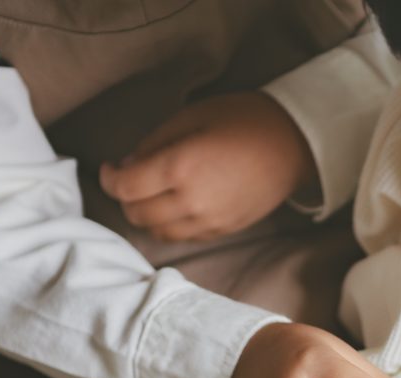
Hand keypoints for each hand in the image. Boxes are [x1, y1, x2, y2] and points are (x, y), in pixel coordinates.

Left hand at [99, 92, 317, 241]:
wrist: (292, 145)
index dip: (108, 178)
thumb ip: (152, 144)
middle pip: (136, 214)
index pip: (124, 187)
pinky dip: (170, 225)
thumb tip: (127, 168)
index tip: (111, 168)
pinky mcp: (223, 230)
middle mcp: (191, 201)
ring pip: (157, 232)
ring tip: (154, 195)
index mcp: (178, 167)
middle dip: (126, 197)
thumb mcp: (190, 117)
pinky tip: (177, 205)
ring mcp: (208, 220)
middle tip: (132, 179)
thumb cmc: (241, 120)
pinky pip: (183, 237)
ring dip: (147, 215)